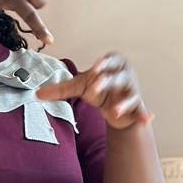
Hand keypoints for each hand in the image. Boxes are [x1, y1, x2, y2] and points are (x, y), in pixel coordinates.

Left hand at [37, 53, 152, 129]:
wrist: (114, 106)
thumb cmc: (99, 89)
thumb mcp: (80, 86)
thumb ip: (60, 89)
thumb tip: (36, 94)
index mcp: (113, 63)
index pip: (108, 61)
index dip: (102, 64)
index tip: (94, 67)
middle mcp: (125, 74)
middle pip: (115, 78)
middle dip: (105, 83)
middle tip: (93, 89)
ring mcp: (132, 91)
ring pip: (128, 96)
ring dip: (122, 103)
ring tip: (114, 112)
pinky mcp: (137, 107)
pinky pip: (140, 111)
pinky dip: (144, 116)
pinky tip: (147, 121)